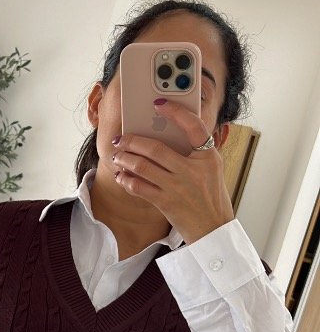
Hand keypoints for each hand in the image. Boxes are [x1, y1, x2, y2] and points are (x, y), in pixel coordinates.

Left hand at [112, 100, 233, 243]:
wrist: (213, 228)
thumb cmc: (211, 196)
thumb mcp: (212, 169)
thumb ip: (196, 151)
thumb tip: (166, 134)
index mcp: (208, 158)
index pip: (193, 126)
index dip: (175, 112)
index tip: (159, 103)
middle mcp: (192, 171)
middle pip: (156, 148)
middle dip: (133, 141)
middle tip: (121, 138)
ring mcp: (178, 187)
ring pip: (142, 166)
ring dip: (125, 159)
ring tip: (118, 156)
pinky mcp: (166, 203)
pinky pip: (139, 187)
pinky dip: (126, 179)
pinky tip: (121, 175)